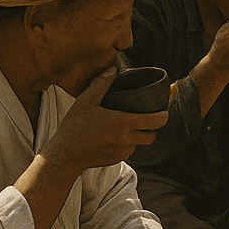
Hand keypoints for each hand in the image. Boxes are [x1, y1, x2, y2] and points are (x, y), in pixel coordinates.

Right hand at [43, 67, 167, 172]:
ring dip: (138, 135)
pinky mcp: (118, 159)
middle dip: (153, 127)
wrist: (64, 155)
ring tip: (126, 125)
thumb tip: (113, 70)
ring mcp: (124, 151)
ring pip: (140, 142)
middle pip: (153, 135)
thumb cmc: (73, 127)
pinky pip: (129, 150)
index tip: (164, 109)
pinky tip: (114, 136)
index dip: (164, 114)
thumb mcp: (84, 102)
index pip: (156, 121)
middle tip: (146, 117)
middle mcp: (127, 139)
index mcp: (122, 122)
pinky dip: (127, 143)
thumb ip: (101, 84)